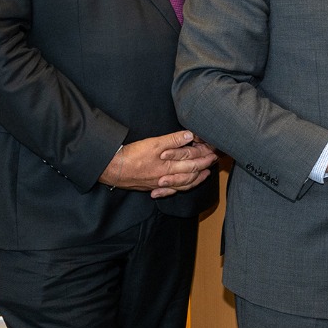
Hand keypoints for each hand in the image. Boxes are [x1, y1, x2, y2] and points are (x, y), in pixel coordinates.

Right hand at [99, 130, 216, 197]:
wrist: (112, 170)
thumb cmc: (132, 156)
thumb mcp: (154, 143)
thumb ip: (173, 140)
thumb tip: (190, 136)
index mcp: (170, 165)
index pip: (192, 159)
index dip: (204, 154)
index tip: (213, 149)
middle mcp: (168, 176)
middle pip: (191, 171)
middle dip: (204, 165)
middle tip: (214, 159)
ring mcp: (160, 183)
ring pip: (183, 183)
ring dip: (196, 178)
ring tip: (205, 174)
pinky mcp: (151, 187)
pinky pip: (170, 190)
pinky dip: (179, 188)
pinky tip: (181, 187)